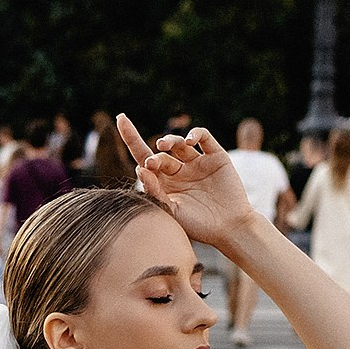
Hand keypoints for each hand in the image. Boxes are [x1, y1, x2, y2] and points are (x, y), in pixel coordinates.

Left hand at [116, 116, 253, 252]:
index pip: (144, 157)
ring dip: (170, 141)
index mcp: (164, 183)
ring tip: (163, 146)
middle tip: (152, 164)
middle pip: (161, 152)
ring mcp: (197, 162)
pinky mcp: (215, 156)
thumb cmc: (197, 226)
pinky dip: (195, 134)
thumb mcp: (170, 211)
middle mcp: (179, 170)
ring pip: (179, 143)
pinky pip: (204, 137)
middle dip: (155, 155)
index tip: (120, 119)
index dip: (131, 138)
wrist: (229, 229)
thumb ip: (154, 191)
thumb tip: (139, 167)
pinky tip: (189, 141)